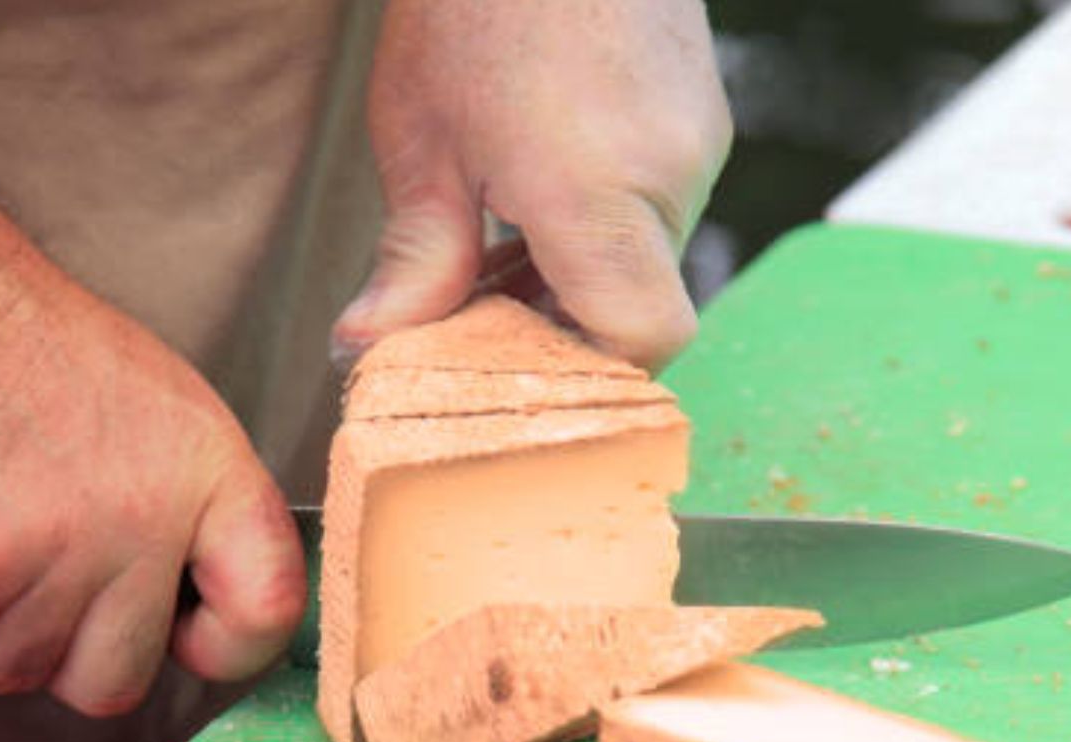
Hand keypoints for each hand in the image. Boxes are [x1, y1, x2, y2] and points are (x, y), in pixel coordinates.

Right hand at [0, 209, 304, 715]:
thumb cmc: (24, 344)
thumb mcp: (161, 406)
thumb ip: (190, 510)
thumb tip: (193, 610)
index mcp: (210, 476)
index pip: (265, 613)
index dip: (222, 647)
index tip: (178, 634)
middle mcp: (144, 523)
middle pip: (117, 680)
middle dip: (62, 651)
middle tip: (25, 582)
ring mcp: (51, 553)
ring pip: (14, 671)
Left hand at [334, 0, 730, 371]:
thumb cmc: (475, 1)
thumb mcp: (421, 140)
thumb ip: (415, 259)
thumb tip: (370, 348)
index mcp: (597, 195)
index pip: (644, 339)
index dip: (590, 375)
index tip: (520, 372)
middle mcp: (670, 174)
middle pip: (638, 304)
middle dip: (560, 324)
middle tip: (476, 310)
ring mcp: (698, 139)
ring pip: (648, 255)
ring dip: (577, 269)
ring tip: (495, 236)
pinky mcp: (701, 110)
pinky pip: (660, 201)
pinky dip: (603, 220)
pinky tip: (536, 184)